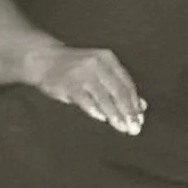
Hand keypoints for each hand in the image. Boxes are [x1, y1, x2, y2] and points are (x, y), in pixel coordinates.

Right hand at [31, 45, 145, 132]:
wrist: (45, 59)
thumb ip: (119, 87)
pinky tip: (102, 119)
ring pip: (104, 97)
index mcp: (108, 59)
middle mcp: (98, 64)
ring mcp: (83, 73)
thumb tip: (142, 106)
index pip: (126, 83)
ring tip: (123, 128)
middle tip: (135, 128)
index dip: (134, 103)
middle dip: (128, 111)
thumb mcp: (100, 72)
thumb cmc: (77, 69)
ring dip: (115, 114)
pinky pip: (85, 99)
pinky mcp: (69, 83)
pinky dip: (95, 110)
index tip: (140, 119)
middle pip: (118, 91)